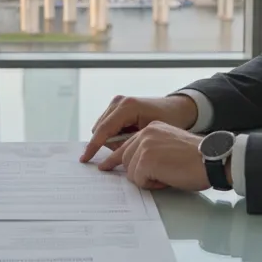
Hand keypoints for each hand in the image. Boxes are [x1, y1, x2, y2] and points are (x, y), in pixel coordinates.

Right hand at [80, 94, 199, 161]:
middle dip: (111, 144)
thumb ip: (130, 144)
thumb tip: (115, 155)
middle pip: (100, 130)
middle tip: (131, 147)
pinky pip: (108, 126)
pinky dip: (116, 134)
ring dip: (114, 139)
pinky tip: (130, 134)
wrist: (176, 108)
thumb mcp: (150, 136)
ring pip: (102, 129)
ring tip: (133, 139)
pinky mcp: (117, 106)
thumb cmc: (169, 122)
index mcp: (127, 107)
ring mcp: (117, 102)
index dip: (93, 146)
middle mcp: (119, 102)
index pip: (103, 130)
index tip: (85, 159)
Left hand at [97, 122, 210, 191]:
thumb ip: (152, 150)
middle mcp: (146, 133)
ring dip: (147, 179)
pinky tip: (167, 178)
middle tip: (158, 177)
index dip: (115, 159)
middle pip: (125, 159)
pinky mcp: (146, 159)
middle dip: (137, 173)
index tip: (104, 166)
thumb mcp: (170, 147)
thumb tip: (135, 168)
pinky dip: (152, 184)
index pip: (126, 144)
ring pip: (130, 171)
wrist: (212, 159)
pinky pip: (138, 180)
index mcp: (152, 128)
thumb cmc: (197, 159)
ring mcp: (144, 145)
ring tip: (168, 175)